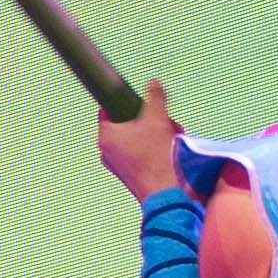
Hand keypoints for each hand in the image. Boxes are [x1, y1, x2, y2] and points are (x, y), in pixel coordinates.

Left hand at [86, 79, 189, 205]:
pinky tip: (171, 151)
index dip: (125, 102)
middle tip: (164, 122)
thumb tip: (153, 83)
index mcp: (106, 136)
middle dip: (150, 120)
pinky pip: (141, 154)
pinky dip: (155, 149)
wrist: (166, 194)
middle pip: (127, 124)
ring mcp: (117, 165)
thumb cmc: (156, 159)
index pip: (108, 109)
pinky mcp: (130, 176)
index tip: (140, 102)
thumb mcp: (158, 119)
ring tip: (172, 137)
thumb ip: (155, 97)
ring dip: (156, 134)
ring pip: (137, 139)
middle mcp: (107, 152)